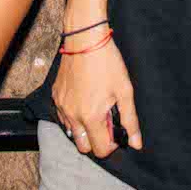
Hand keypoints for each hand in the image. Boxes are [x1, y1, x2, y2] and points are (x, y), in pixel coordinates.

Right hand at [51, 35, 142, 157]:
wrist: (85, 39)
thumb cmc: (107, 63)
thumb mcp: (124, 91)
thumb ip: (130, 120)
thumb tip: (135, 143)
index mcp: (90, 117)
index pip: (99, 150)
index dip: (111, 145)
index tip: (117, 132)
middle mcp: (72, 115)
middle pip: (83, 146)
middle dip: (96, 140)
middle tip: (106, 122)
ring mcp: (61, 106)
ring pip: (71, 132)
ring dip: (84, 128)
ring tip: (96, 108)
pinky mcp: (55, 95)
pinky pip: (63, 116)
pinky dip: (73, 116)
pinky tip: (84, 101)